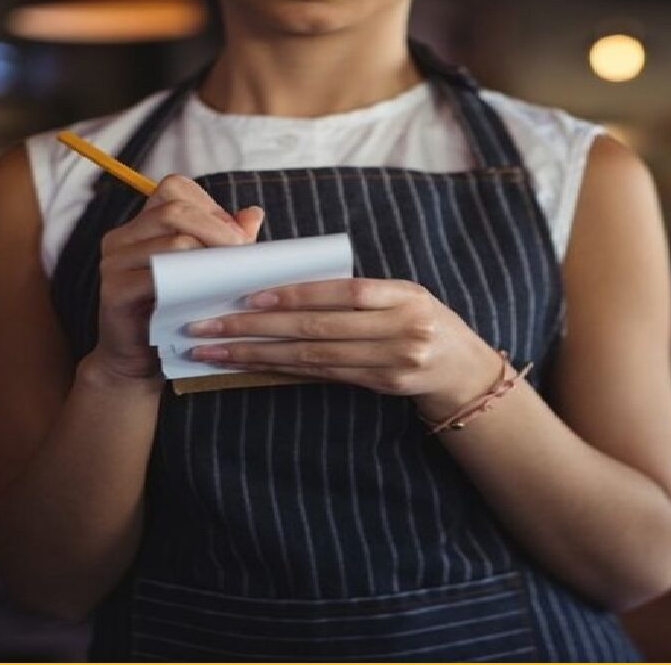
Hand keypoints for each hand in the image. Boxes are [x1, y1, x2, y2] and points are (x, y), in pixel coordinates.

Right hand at [92, 175, 262, 380]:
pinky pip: (158, 275)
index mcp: (142, 224)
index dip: (211, 205)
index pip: (176, 188)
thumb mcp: (207, 271)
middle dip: (219, 228)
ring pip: (173, 239)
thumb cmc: (178, 311)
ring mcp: (114, 262)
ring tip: (233, 275)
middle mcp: (122, 236)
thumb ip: (227, 240)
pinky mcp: (114, 291)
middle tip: (244, 253)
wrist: (140, 360)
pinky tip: (210, 293)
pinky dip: (191, 280)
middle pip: (175, 208)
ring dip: (212, 255)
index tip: (235, 236)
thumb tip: (253, 213)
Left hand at [185, 278, 504, 418]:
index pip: (344, 293)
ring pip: (314, 358)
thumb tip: (288, 285)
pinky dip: (283, 369)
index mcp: (405, 296)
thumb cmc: (423, 319)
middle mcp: (402, 330)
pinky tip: (252, 364)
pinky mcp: (383, 386)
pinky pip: (324, 375)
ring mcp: (394, 363)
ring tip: (215, 351)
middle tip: (208, 325)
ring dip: (258, 354)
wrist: (462, 366)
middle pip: (319, 329)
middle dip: (258, 327)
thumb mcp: (402, 294)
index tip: (249, 296)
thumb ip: (358, 293)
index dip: (296, 294)